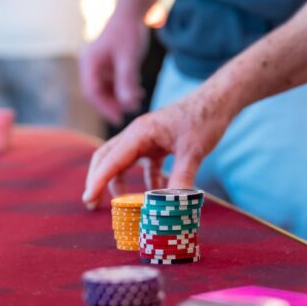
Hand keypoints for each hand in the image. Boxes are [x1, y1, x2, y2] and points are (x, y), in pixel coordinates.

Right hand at [79, 8, 147, 124]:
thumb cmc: (129, 32)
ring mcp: (98, 65)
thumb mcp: (129, 58)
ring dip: (119, 98)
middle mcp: (90, 65)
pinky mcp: (107, 64)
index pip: (91, 92)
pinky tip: (138, 93)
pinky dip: (123, 89)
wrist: (132, 11)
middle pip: (97, 93)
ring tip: (137, 102)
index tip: (119, 118)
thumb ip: (127, 81)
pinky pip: (112, 82)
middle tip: (130, 112)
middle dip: (113, 104)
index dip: (104, 107)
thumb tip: (127, 105)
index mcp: (89, 62)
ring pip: (105, 89)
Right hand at [82, 89, 230, 208]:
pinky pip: (144, 164)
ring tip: (123, 205)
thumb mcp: (194, 151)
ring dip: (120, 181)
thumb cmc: (204, 119)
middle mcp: (138, 134)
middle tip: (92, 203)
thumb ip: (181, 177)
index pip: (112, 159)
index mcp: (140, 133)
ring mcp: (147, 138)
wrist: (218, 100)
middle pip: (107, 157)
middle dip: (99, 180)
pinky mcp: (158, 144)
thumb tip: (173, 205)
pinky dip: (147, 181)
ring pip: (122, 161)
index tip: (88, 199)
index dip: (98, 181)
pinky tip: (157, 194)